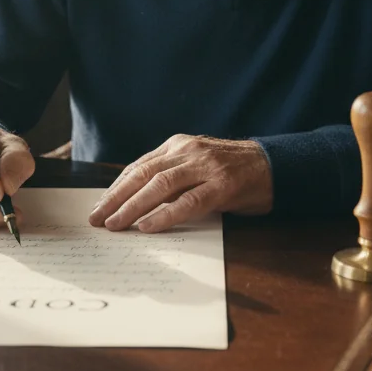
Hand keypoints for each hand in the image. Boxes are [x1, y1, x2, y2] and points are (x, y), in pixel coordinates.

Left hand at [88, 135, 272, 232]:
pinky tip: (148, 226)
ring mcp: (206, 166)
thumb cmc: (231, 171)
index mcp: (178, 145)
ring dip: (133, 207)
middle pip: (143, 174)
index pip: (138, 166)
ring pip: (160, 185)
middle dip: (116, 198)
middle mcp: (188, 151)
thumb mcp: (196, 166)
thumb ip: (171, 177)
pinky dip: (165, 214)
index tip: (99, 206)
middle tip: (97, 219)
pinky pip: (188, 201)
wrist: (274, 166)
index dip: (116, 188)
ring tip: (116, 225)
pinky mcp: (223, 185)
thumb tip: (134, 203)